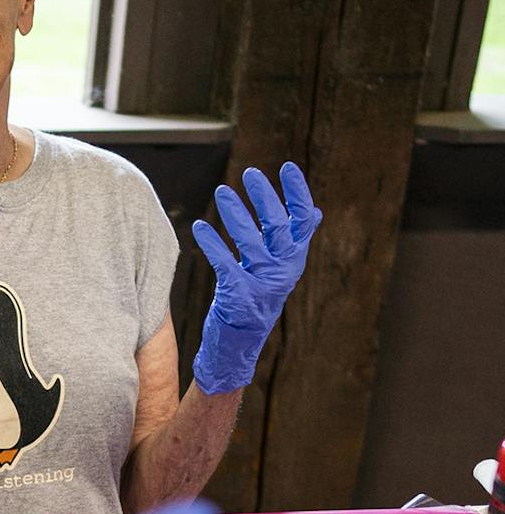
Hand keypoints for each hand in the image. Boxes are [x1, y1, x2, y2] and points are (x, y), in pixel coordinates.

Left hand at [191, 162, 319, 393]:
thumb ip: (293, 242)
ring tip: (222, 191)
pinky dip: (212, 244)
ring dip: (236, 214)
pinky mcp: (239, 296)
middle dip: (265, 198)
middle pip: (280, 226)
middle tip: (250, 173)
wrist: (238, 346)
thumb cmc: (255, 299)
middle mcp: (284, 270)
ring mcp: (263, 284)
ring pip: (252, 241)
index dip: (297, 193)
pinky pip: (225, 264)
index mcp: (294, 260)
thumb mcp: (279, 270)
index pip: (303, 220)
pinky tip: (199, 227)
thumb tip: (315, 212)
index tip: (287, 167)